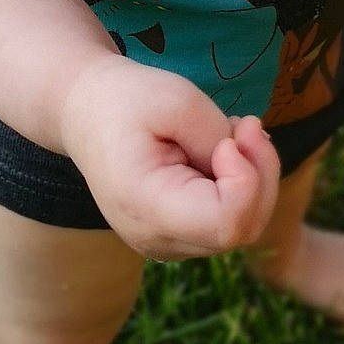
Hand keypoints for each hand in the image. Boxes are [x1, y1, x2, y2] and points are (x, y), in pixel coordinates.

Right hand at [58, 53, 281, 259]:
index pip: (226, 223)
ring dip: (252, 178)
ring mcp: (165, 244)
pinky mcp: (176, 235)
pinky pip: (229, 221)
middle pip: (242, 229)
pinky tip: (222, 154)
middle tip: (245, 125)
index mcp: (144, 207)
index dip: (247, 181)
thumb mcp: (176, 99)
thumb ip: (216, 137)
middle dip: (259, 174)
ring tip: (230, 134)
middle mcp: (154, 239)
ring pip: (242, 227)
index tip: (231, 140)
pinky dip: (240, 187)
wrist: (84, 112)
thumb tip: (245, 172)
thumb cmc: (126, 100)